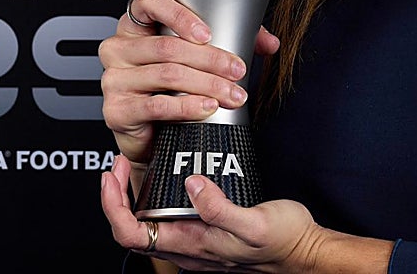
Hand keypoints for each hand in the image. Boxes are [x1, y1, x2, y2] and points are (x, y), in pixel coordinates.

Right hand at [99, 0, 281, 164]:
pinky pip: (156, 105)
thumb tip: (269, 42)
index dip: (179, 14)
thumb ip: (233, 40)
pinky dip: (187, 106)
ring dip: (207, 84)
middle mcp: (119, 47)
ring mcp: (114, 79)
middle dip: (211, 59)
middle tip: (237, 70)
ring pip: (167, 74)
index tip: (208, 33)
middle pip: (168, 45)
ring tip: (232, 93)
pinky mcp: (116, 110)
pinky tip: (207, 106)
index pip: (149, 1)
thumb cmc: (171, 88)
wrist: (151, 135)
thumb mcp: (199, 58)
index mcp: (136, 25)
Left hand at [101, 155, 322, 272]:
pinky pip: (173, 216)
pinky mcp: (208, 229)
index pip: (131, 234)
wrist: (304, 252)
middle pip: (133, 229)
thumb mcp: (254, 223)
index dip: (114, 205)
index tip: (113, 175)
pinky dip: (161, 195)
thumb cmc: (283, 242)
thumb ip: (219, 208)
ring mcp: (197, 240)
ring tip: (140, 164)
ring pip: (150, 223)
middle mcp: (188, 246)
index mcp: (191, 245)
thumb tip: (191, 184)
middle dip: (118, 196)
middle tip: (119, 164)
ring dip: (136, 195)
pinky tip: (174, 173)